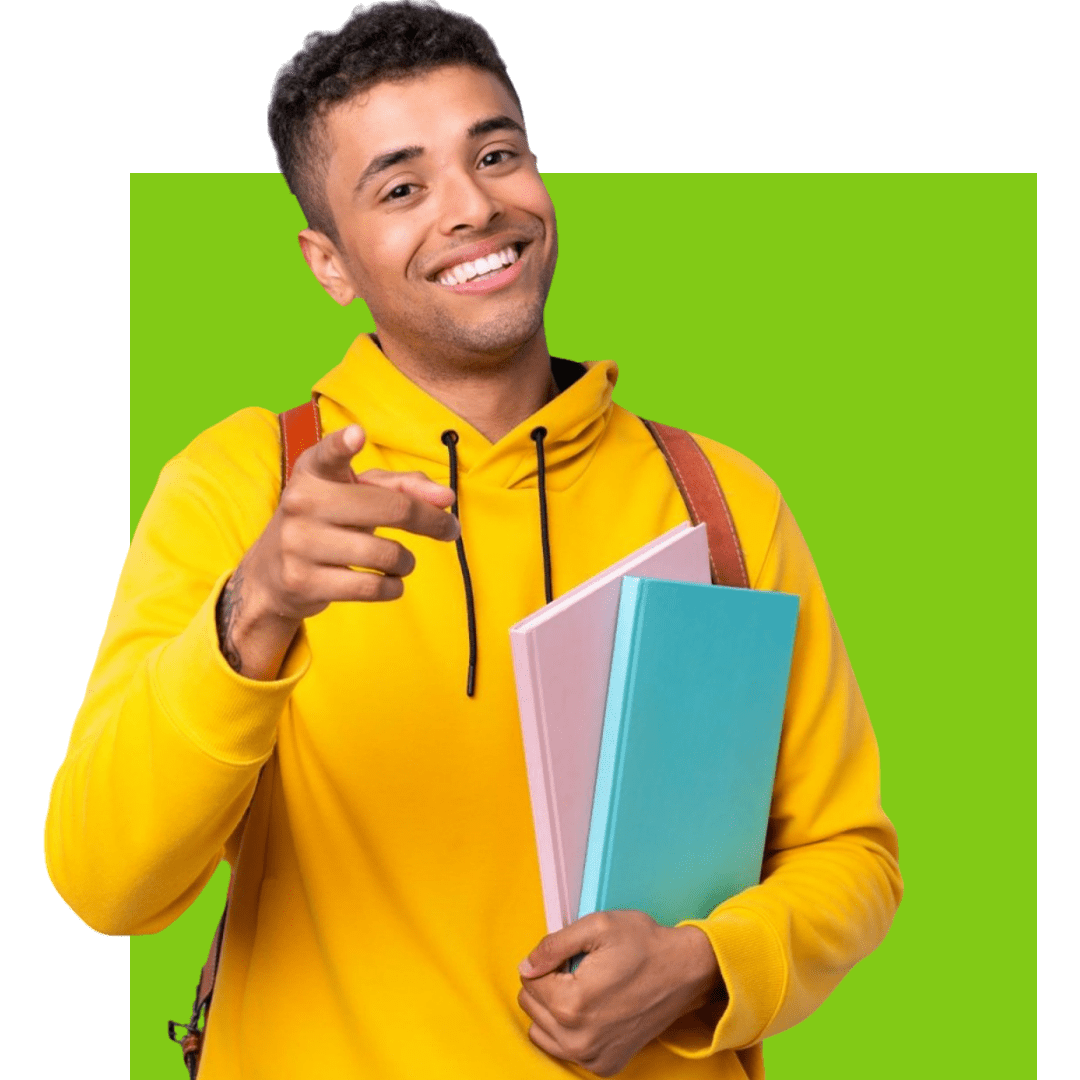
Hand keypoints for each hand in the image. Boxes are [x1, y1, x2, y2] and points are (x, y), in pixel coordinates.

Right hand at [216, 423, 459, 678]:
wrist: (272, 572)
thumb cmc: (330, 522)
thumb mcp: (357, 494)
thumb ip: (403, 486)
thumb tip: (445, 498)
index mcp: (314, 471)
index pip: (327, 454)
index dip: (342, 445)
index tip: (357, 435)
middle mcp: (301, 502)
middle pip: (391, 509)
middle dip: (431, 521)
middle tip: (449, 529)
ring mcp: (298, 543)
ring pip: (384, 554)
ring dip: (406, 561)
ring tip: (403, 561)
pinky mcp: (302, 582)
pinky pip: (371, 586)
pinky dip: (393, 587)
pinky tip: (389, 582)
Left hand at [517, 910, 722, 1076]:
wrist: (684, 972)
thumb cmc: (644, 945)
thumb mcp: (598, 925)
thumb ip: (554, 945)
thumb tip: (526, 966)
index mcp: (573, 1004)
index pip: (528, 980)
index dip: (548, 961)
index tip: (573, 957)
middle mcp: (578, 1040)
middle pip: (531, 1006)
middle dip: (549, 984)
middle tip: (581, 971)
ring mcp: (592, 1057)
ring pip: (541, 1031)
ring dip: (554, 1009)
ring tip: (585, 989)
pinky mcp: (604, 1066)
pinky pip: (562, 1049)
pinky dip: (569, 1030)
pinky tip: (593, 1010)